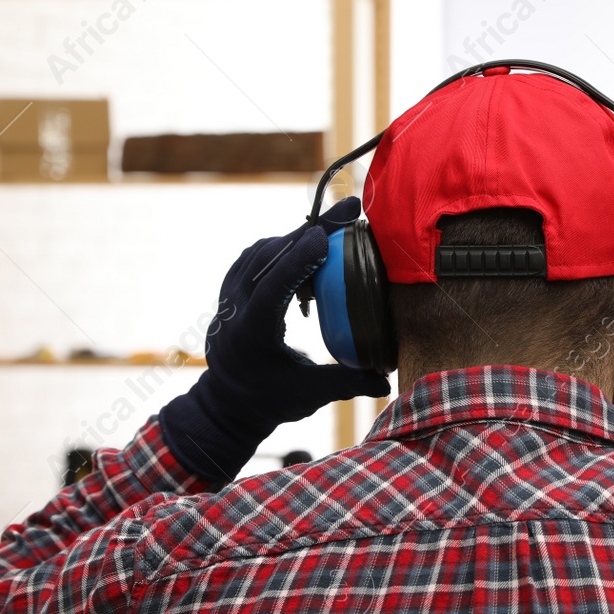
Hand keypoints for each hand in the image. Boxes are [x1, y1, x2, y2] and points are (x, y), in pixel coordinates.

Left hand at [159, 197, 389, 481]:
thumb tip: (387, 379)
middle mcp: (234, 309)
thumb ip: (347, 384)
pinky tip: (311, 242)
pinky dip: (284, 245)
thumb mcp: (308, 396)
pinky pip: (257, 255)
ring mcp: (229, 296)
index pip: (272, 287)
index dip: (297, 259)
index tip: (324, 235)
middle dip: (309, 231)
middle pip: (268, 257)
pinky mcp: (232, 288)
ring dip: (298, 234)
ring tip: (336, 223)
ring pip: (262, 250)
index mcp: (250, 334)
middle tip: (348, 210)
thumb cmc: (269, 402)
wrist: (226, 404)